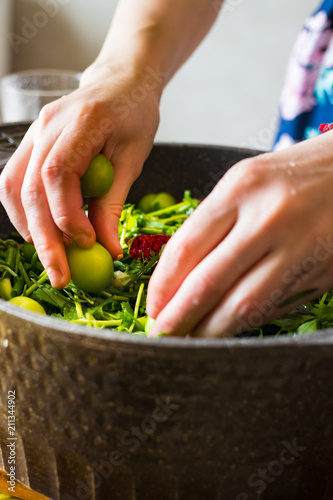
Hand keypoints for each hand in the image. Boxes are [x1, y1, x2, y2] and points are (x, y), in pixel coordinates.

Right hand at [0, 63, 159, 287]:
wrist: (120, 83)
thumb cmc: (134, 115)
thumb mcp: (134, 158)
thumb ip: (114, 202)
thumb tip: (107, 249)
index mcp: (82, 122)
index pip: (58, 174)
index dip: (68, 216)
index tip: (88, 244)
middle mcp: (47, 126)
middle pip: (30, 188)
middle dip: (45, 239)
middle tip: (61, 275)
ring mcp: (33, 133)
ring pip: (13, 188)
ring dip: (29, 228)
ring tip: (52, 258)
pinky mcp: (30, 144)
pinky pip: (14, 182)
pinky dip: (24, 213)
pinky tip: (41, 233)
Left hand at [147, 132, 332, 336]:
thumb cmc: (292, 174)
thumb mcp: (245, 182)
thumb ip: (212, 225)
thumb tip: (178, 277)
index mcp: (241, 188)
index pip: (185, 249)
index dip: (161, 287)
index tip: (152, 307)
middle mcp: (269, 219)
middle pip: (209, 284)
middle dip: (178, 318)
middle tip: (161, 336)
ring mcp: (298, 248)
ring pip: (243, 306)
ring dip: (211, 331)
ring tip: (190, 340)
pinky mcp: (321, 272)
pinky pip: (274, 306)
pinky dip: (246, 321)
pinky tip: (229, 327)